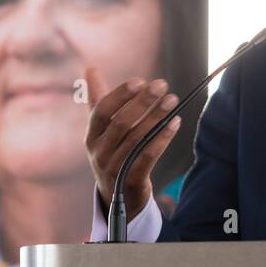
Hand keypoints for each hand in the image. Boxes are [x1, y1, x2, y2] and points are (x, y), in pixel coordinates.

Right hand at [84, 65, 181, 222]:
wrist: (117, 198)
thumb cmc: (111, 153)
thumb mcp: (101, 130)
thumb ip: (97, 99)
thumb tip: (90, 68)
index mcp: (91, 136)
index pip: (101, 111)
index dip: (120, 95)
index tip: (139, 81)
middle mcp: (99, 152)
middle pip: (121, 123)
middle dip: (142, 102)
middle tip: (162, 85)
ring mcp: (114, 167)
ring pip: (137, 138)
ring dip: (157, 117)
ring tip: (172, 100)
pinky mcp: (131, 180)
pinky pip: (148, 156)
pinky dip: (162, 138)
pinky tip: (175, 123)